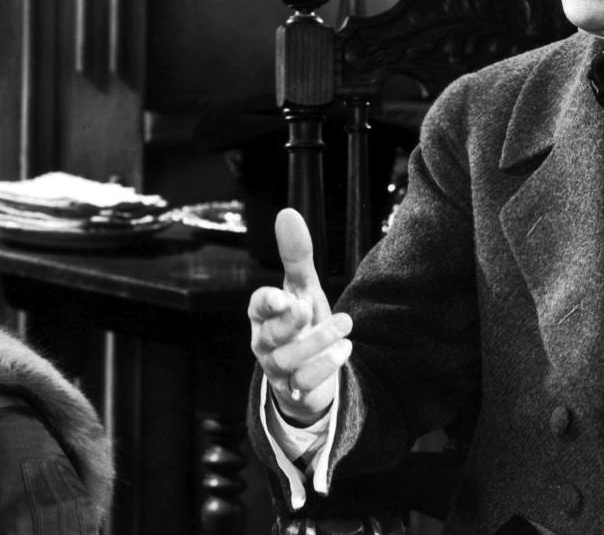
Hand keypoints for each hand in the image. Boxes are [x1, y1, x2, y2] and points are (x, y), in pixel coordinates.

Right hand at [247, 208, 352, 425]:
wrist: (308, 371)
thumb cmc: (301, 322)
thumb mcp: (302, 287)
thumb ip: (296, 255)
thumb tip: (287, 212)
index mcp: (262, 315)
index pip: (256, 306)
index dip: (268, 302)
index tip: (284, 297)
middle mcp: (264, 342)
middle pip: (272, 335)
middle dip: (296, 323)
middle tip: (320, 309)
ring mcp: (277, 369)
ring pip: (289, 360)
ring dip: (319, 343)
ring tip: (346, 326)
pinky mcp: (293, 391)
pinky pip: (303, 385)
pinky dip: (324, 368)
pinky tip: (344, 350)